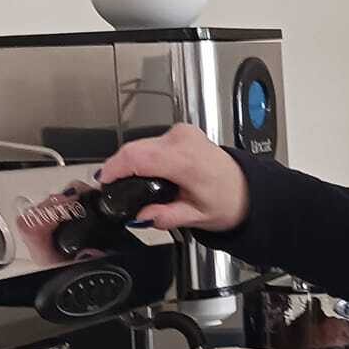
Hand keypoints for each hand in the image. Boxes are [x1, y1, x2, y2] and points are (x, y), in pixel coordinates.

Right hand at [96, 125, 248, 231]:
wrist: (245, 188)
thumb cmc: (227, 200)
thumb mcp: (197, 217)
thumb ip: (166, 216)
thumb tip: (141, 216)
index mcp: (188, 161)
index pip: (138, 157)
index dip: (115, 168)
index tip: (104, 182)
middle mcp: (183, 141)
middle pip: (135, 149)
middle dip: (119, 168)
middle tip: (114, 189)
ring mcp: (182, 132)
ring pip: (140, 143)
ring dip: (131, 162)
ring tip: (133, 183)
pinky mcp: (180, 131)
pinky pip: (150, 141)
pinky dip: (143, 156)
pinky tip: (147, 172)